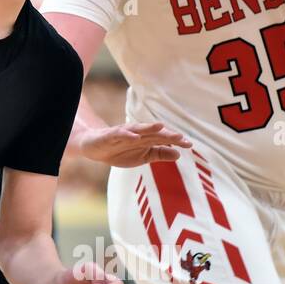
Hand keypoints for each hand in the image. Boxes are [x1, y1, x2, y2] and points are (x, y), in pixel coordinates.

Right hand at [77, 122, 191, 167]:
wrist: (95, 148)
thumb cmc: (120, 151)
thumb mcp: (142, 157)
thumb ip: (159, 154)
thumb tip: (178, 154)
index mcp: (146, 139)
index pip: (163, 139)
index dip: (175, 141)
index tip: (189, 145)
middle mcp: (137, 134)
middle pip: (153, 133)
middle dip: (166, 134)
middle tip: (180, 137)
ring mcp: (124, 133)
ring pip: (138, 129)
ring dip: (149, 127)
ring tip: (160, 126)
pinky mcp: (111, 135)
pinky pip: (120, 134)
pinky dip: (128, 135)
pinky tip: (136, 137)